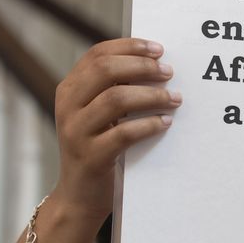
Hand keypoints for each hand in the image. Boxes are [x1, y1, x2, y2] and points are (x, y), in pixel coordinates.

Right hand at [51, 38, 181, 220]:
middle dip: (142, 67)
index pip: (97, 54)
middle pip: (105, 71)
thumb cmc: (99, 147)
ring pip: (116, 99)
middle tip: (169, 72)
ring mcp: (76, 132)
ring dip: (152, 96)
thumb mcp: (99, 115)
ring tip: (175, 99)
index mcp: (70, 89)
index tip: (159, 50)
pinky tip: (166, 123)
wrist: (80, 195)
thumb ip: (115, 90)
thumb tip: (156, 64)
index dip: (130, 47)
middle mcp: (67, 106)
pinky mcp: (91, 156)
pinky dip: (149, 125)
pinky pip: (124, 133)